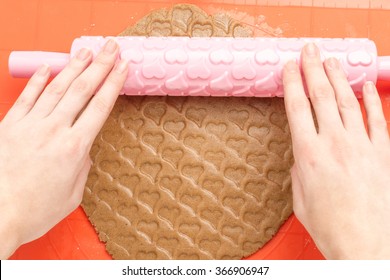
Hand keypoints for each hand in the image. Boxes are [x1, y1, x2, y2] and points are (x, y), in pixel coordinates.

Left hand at [0, 39, 127, 258]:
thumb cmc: (36, 210)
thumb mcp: (72, 195)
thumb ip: (82, 167)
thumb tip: (83, 151)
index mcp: (74, 148)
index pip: (100, 106)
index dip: (113, 83)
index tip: (123, 67)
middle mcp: (53, 130)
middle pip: (82, 90)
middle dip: (99, 65)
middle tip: (110, 48)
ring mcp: (30, 125)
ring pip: (56, 88)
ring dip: (74, 67)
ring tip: (85, 51)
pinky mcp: (10, 126)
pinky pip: (27, 97)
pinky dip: (38, 80)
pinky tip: (48, 67)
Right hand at [282, 43, 389, 258]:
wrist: (367, 245)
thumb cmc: (331, 226)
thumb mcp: (300, 199)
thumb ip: (298, 171)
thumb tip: (301, 156)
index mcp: (308, 155)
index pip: (297, 108)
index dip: (291, 83)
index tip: (288, 68)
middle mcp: (334, 144)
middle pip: (321, 96)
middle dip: (312, 69)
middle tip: (309, 51)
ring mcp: (361, 146)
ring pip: (347, 101)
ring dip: (338, 78)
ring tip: (331, 61)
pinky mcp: (382, 153)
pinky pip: (376, 119)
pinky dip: (370, 100)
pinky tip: (364, 87)